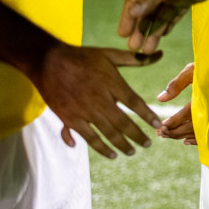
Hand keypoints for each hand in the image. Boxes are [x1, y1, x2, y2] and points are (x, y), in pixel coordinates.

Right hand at [29, 42, 163, 157]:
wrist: (48, 61)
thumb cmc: (82, 57)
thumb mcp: (110, 54)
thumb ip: (136, 59)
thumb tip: (160, 54)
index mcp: (111, 83)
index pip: (135, 103)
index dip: (147, 116)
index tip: (158, 125)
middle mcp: (99, 99)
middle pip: (122, 123)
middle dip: (136, 136)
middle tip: (147, 145)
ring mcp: (83, 111)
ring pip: (106, 133)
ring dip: (120, 145)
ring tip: (130, 152)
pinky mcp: (69, 118)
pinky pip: (86, 137)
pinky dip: (97, 147)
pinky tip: (107, 153)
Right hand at [119, 0, 208, 52]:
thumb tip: (132, 12)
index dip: (128, 17)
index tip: (123, 34)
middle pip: (146, 10)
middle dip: (140, 28)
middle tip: (134, 47)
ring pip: (159, 15)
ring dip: (153, 31)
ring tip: (147, 49)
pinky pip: (173, 15)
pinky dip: (167, 25)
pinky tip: (161, 37)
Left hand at [156, 63, 196, 144]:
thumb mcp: (192, 70)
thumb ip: (177, 84)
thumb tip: (160, 99)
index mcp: (205, 97)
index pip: (186, 114)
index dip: (173, 122)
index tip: (161, 125)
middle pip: (191, 127)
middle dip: (174, 132)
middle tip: (160, 133)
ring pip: (198, 132)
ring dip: (181, 136)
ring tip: (167, 135)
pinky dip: (196, 140)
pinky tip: (185, 141)